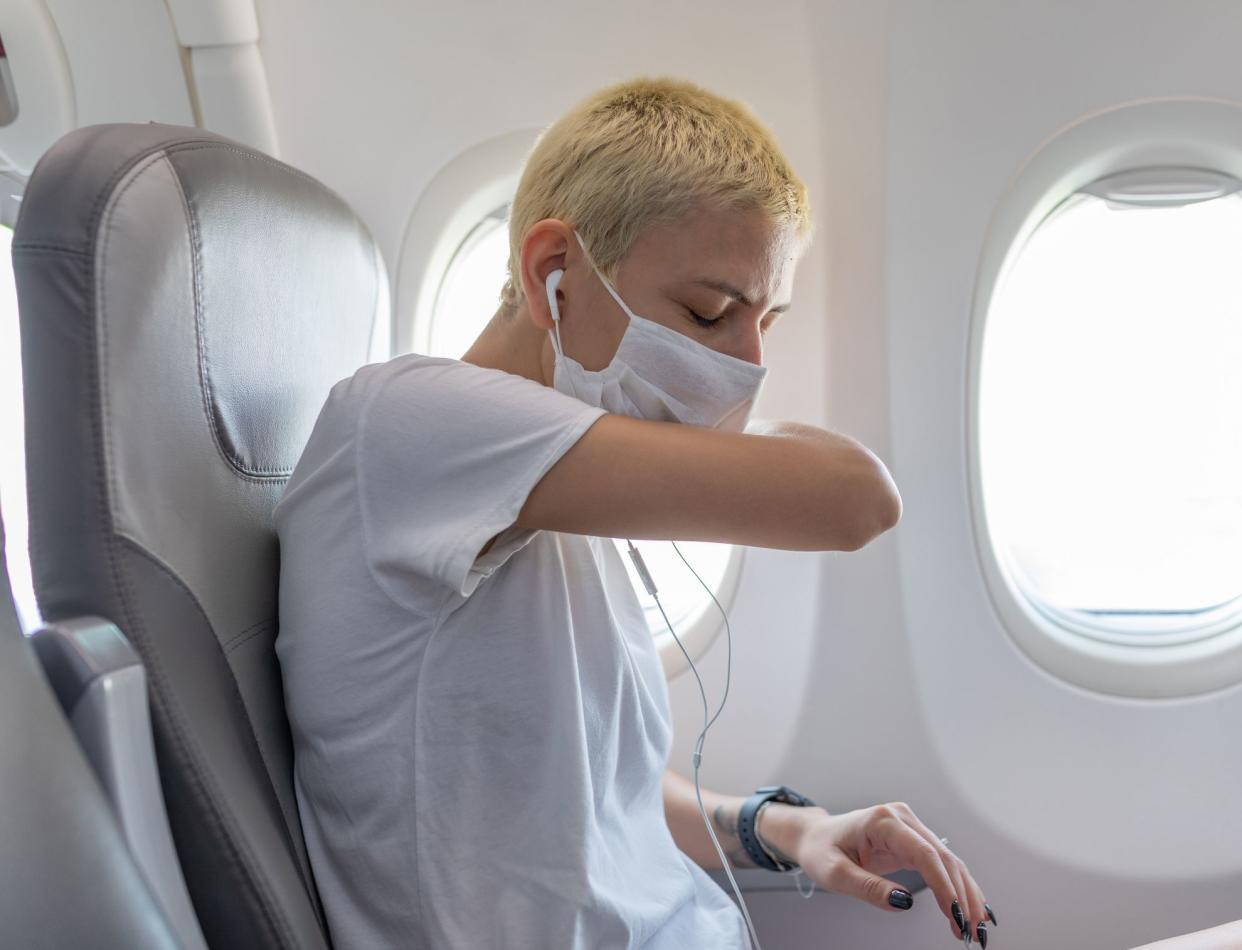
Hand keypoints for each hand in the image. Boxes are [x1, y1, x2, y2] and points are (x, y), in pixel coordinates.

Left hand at [765, 801, 994, 944]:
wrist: (814, 837)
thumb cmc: (820, 850)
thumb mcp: (835, 874)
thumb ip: (868, 888)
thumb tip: (903, 902)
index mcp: (882, 821)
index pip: (924, 853)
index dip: (945, 885)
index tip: (956, 914)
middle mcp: (901, 818)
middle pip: (943, 858)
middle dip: (961, 896)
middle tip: (970, 931)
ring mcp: (910, 827)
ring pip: (949, 862)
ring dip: (965, 895)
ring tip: (972, 928)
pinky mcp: (913, 839)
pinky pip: (942, 864)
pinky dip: (957, 887)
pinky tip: (970, 908)